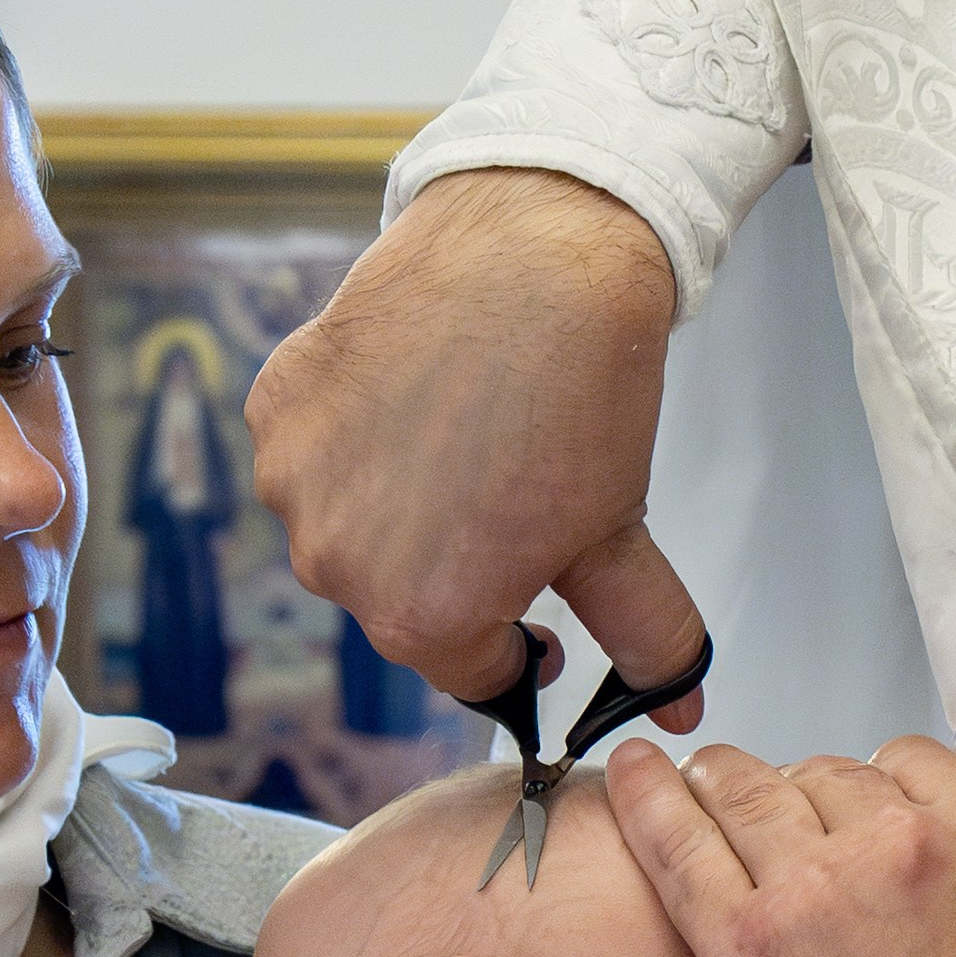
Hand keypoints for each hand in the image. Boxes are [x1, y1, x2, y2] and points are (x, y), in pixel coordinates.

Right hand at [247, 167, 706, 721]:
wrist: (534, 252)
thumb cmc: (579, 395)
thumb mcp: (618, 535)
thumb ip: (645, 636)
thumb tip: (682, 705)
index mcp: (420, 619)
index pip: (468, 669)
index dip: (515, 642)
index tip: (537, 614)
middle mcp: (337, 566)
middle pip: (398, 601)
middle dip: (451, 571)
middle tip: (504, 502)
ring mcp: (293, 483)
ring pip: (347, 527)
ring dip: (392, 508)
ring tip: (458, 443)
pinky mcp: (274, 407)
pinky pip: (311, 453)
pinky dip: (351, 441)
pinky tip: (408, 398)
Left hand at [606, 737, 955, 956]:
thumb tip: (907, 862)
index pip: (906, 762)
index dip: (866, 794)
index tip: (842, 818)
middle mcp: (909, 841)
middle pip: (821, 773)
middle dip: (790, 797)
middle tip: (764, 823)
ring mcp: (820, 884)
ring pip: (747, 789)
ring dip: (718, 788)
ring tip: (691, 787)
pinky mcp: (745, 939)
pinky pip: (679, 840)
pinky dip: (644, 797)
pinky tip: (624, 774)